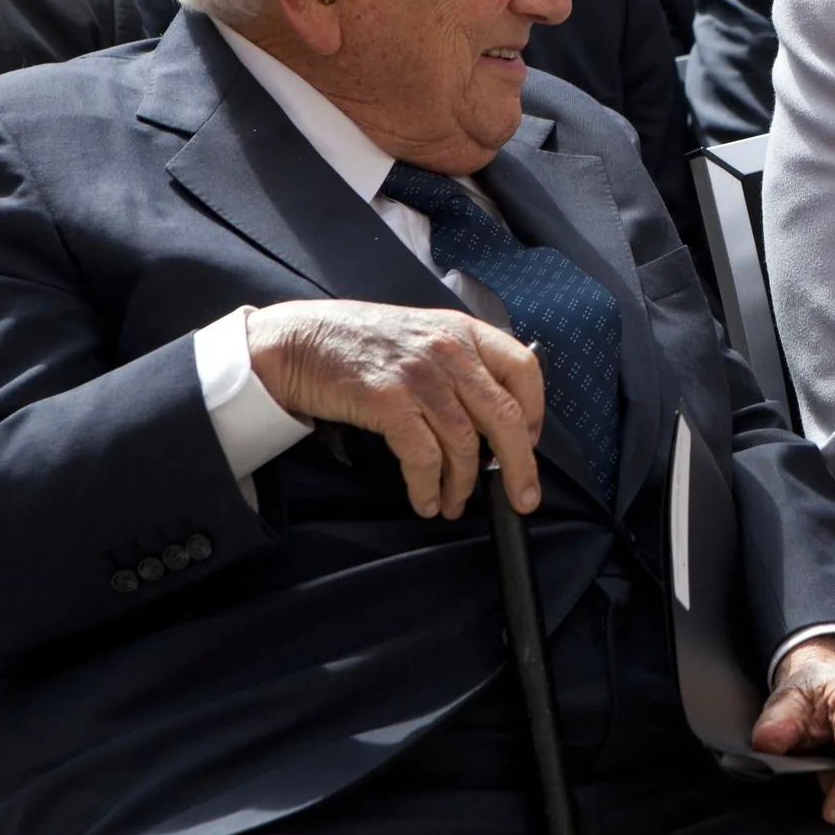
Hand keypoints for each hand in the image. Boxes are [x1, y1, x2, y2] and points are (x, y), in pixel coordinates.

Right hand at [245, 301, 542, 521]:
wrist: (297, 341)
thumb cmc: (356, 342)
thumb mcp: (422, 336)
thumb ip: (459, 365)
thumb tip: (490, 416)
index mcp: (463, 331)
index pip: (524, 369)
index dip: (536, 411)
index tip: (531, 442)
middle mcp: (449, 350)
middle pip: (506, 416)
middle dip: (519, 466)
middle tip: (523, 498)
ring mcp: (420, 375)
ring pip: (465, 443)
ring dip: (463, 485)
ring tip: (455, 504)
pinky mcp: (390, 402)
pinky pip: (424, 457)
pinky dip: (429, 486)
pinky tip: (427, 500)